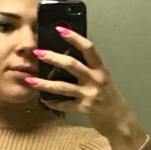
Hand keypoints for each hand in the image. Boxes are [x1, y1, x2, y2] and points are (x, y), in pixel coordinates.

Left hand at [27, 27, 146, 149]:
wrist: (120, 120)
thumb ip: (89, 69)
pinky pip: (65, 104)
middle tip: (38, 53)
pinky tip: (44, 100)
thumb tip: (68, 58)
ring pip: (63, 86)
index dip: (74, 38)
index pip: (88, 48)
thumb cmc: (110, 98)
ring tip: (30, 80)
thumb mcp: (103, 79)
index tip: (60, 29)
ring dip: (44, 83)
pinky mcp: (84, 108)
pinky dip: (54, 103)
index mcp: (100, 69)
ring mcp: (89, 94)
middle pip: (71, 65)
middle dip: (53, 58)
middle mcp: (95, 79)